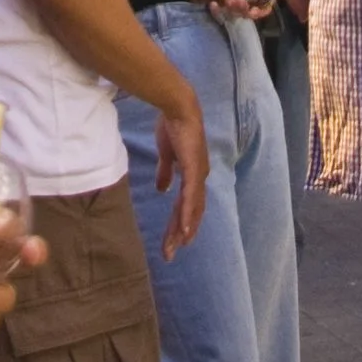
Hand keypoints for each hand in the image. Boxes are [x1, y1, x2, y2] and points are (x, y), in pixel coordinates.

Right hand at [153, 85, 208, 255]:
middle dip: (179, 233)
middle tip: (169, 253)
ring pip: (191, 209)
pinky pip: (191, 197)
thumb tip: (162, 190)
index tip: (172, 241)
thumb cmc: (173, 128)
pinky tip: (185, 229)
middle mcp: (199, 179)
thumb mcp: (167, 155)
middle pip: (190, 213)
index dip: (180, 224)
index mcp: (193, 176)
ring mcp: (198, 175)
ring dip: (183, 229)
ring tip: (175, 246)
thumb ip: (165, 172)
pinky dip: (189, 214)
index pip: (186, 206)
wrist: (178, 108)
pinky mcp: (194, 169)